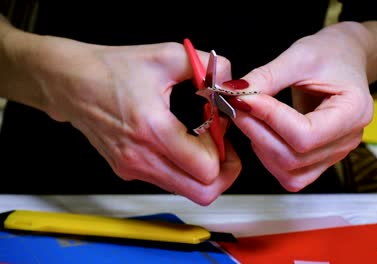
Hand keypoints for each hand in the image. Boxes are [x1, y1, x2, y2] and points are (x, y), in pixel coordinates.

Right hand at [3, 30, 240, 204]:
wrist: (71, 83)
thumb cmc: (114, 69)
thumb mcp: (166, 55)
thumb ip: (208, 66)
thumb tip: (233, 82)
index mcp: (153, 130)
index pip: (207, 169)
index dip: (224, 148)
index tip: (217, 124)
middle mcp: (142, 158)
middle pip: (203, 193)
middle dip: (223, 171)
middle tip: (222, 145)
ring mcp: (133, 169)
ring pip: (187, 191)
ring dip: (203, 170)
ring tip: (199, 139)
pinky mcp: (128, 172)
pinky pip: (169, 181)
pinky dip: (183, 168)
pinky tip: (180, 141)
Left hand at [230, 22, 376, 190]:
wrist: (344, 58)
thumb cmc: (329, 53)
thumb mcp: (299, 56)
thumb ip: (267, 77)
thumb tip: (234, 95)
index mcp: (354, 111)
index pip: (306, 134)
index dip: (270, 119)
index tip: (244, 98)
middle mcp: (348, 139)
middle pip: (294, 157)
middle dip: (257, 132)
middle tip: (236, 106)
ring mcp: (335, 154)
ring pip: (289, 172)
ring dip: (260, 147)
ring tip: (248, 117)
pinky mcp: (320, 160)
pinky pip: (291, 175)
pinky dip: (269, 158)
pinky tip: (261, 132)